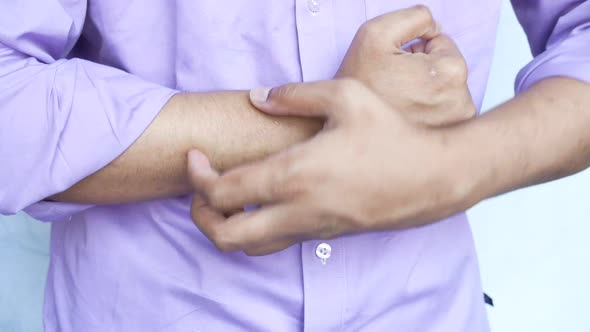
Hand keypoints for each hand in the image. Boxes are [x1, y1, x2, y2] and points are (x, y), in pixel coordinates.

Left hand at [188, 79, 471, 254]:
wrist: (435, 176)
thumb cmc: (392, 134)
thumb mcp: (346, 97)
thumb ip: (294, 95)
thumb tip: (258, 97)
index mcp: (294, 175)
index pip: (223, 191)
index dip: (197, 176)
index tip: (196, 158)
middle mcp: (297, 210)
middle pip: (226, 236)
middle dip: (200, 216)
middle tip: (199, 191)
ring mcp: (312, 228)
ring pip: (250, 248)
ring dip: (227, 228)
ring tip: (226, 199)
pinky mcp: (327, 235)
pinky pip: (278, 242)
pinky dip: (256, 229)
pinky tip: (264, 201)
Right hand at [336, 5, 475, 125]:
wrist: (339, 126)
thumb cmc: (358, 81)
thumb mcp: (377, 33)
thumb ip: (416, 17)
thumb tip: (435, 29)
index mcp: (451, 71)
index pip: (443, 44)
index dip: (416, 51)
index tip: (395, 69)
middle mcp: (462, 102)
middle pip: (447, 70)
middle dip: (424, 72)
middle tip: (394, 86)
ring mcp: (457, 125)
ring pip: (446, 92)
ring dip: (426, 93)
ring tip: (398, 103)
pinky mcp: (448, 141)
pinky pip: (444, 115)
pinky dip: (427, 114)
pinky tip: (405, 118)